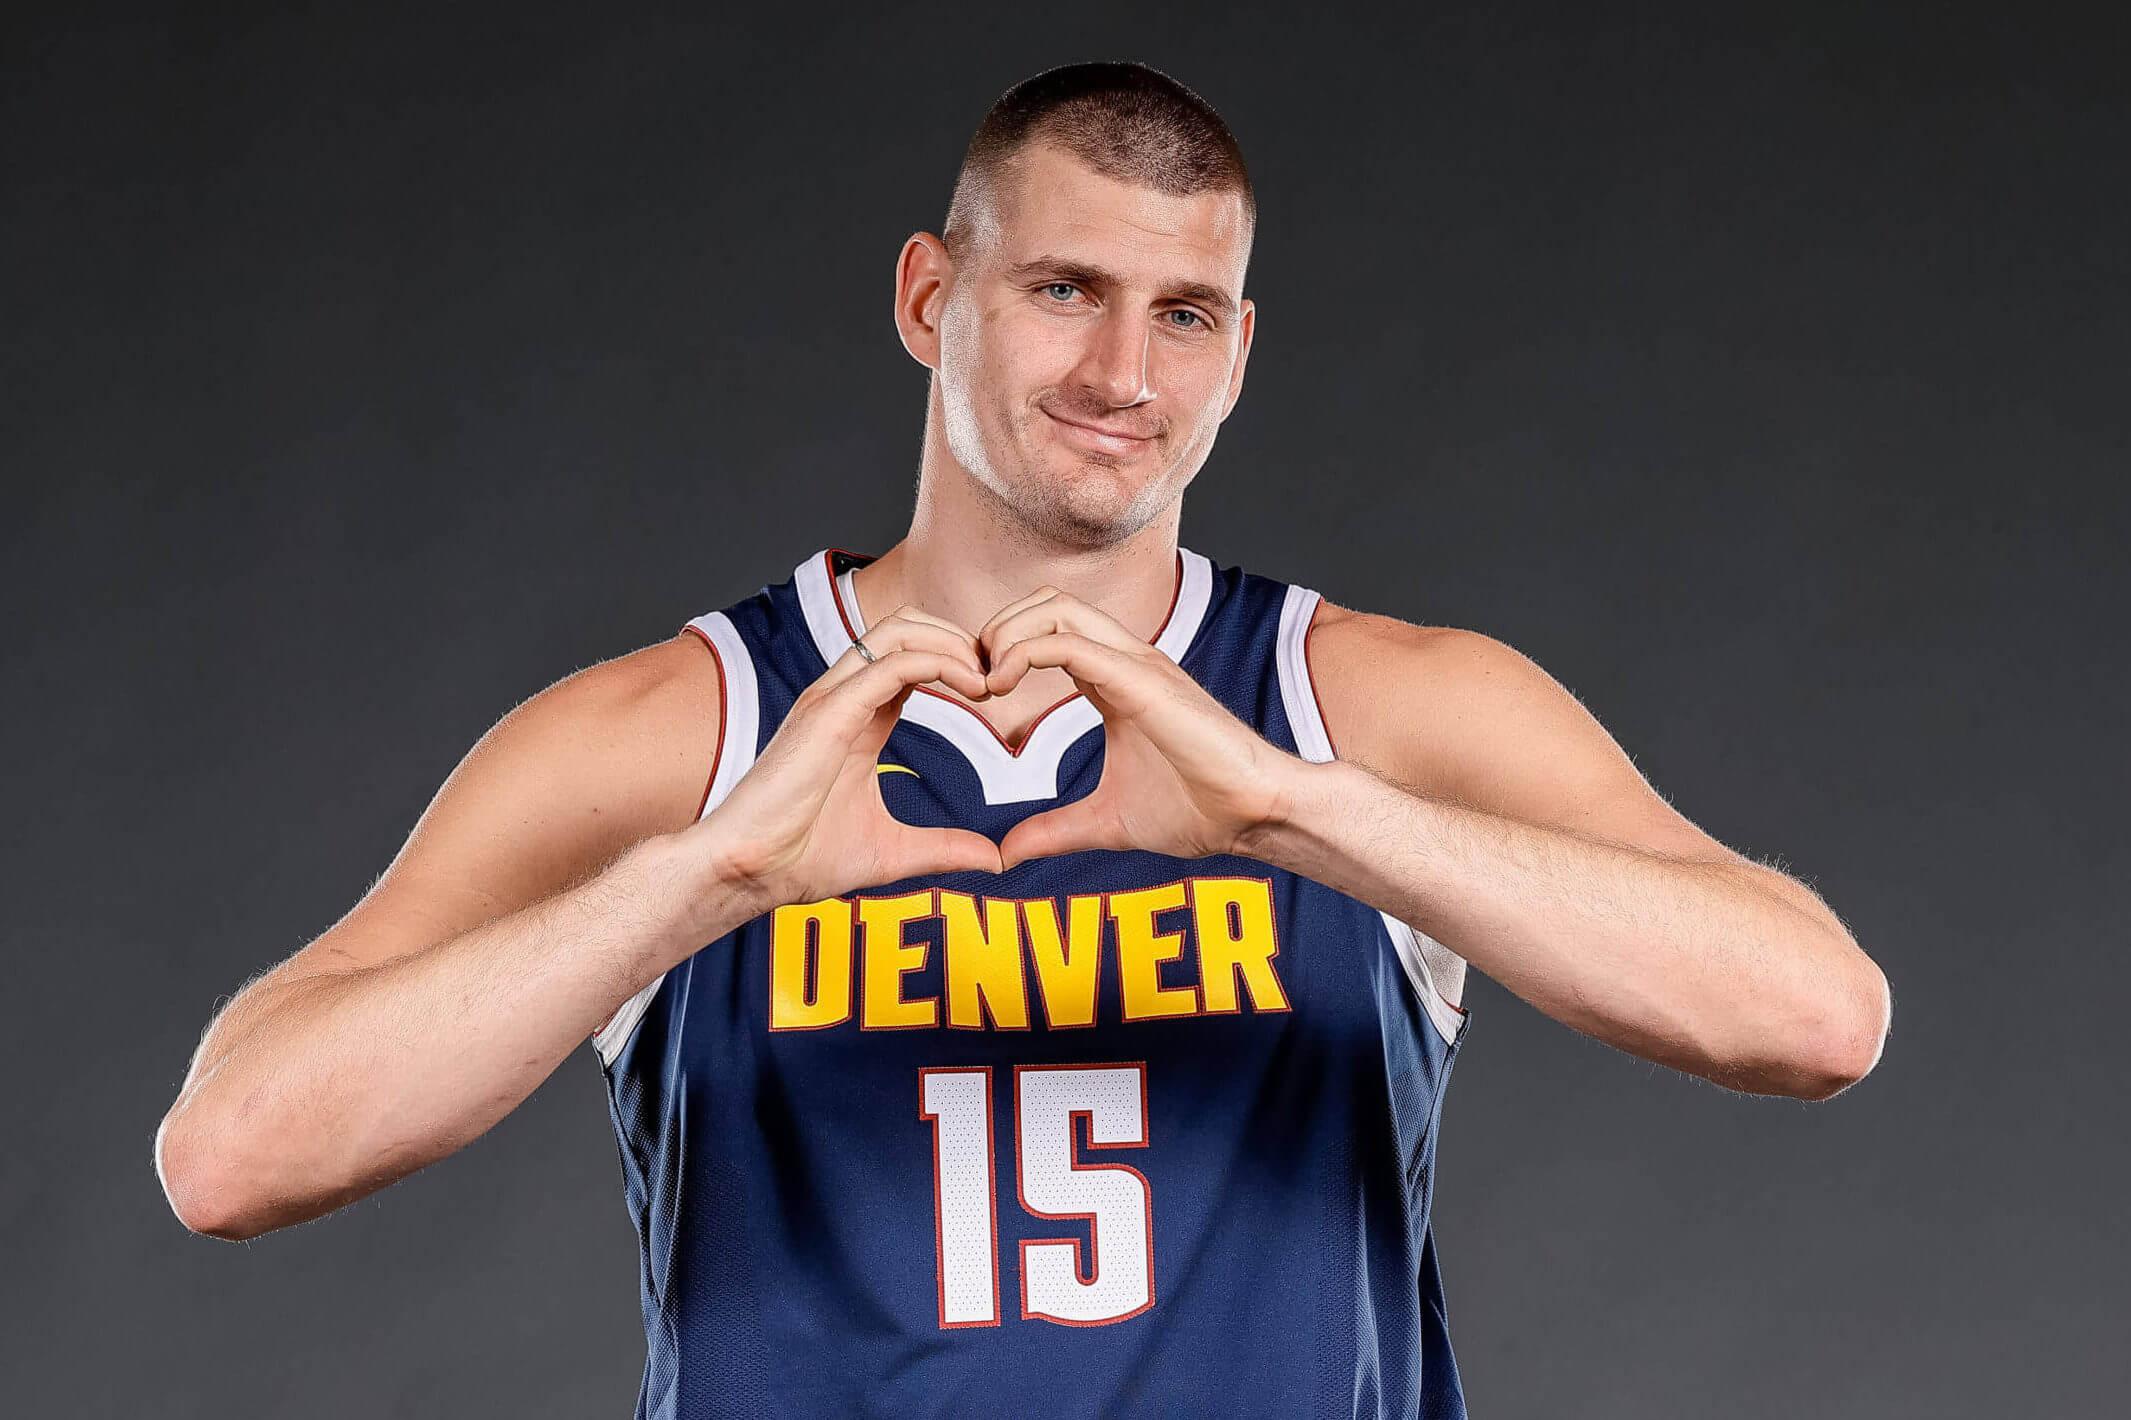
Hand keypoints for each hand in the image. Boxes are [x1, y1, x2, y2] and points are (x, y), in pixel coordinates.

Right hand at [687, 605, 1005, 908]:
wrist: (747, 872)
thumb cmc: (799, 858)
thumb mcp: (892, 852)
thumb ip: (945, 848)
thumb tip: (995, 860)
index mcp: (855, 718)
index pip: (909, 658)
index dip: (956, 662)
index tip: (994, 693)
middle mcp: (841, 697)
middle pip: (905, 626)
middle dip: (958, 638)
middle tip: (997, 675)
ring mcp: (832, 699)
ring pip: (898, 630)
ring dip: (951, 643)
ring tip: (986, 678)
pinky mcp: (829, 713)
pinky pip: (890, 663)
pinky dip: (938, 663)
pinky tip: (971, 689)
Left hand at [975, 586, 1300, 869]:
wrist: (1252, 817)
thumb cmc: (1198, 812)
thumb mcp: (1103, 823)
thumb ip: (1053, 831)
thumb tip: (1006, 854)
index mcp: (1117, 680)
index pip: (1050, 628)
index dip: (1004, 648)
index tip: (975, 695)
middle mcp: (1127, 659)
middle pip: (1047, 602)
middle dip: (998, 629)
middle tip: (972, 681)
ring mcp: (1138, 663)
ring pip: (1056, 607)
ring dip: (1006, 634)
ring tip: (984, 682)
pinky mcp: (1142, 680)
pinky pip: (1070, 643)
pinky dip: (1024, 652)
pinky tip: (1000, 688)